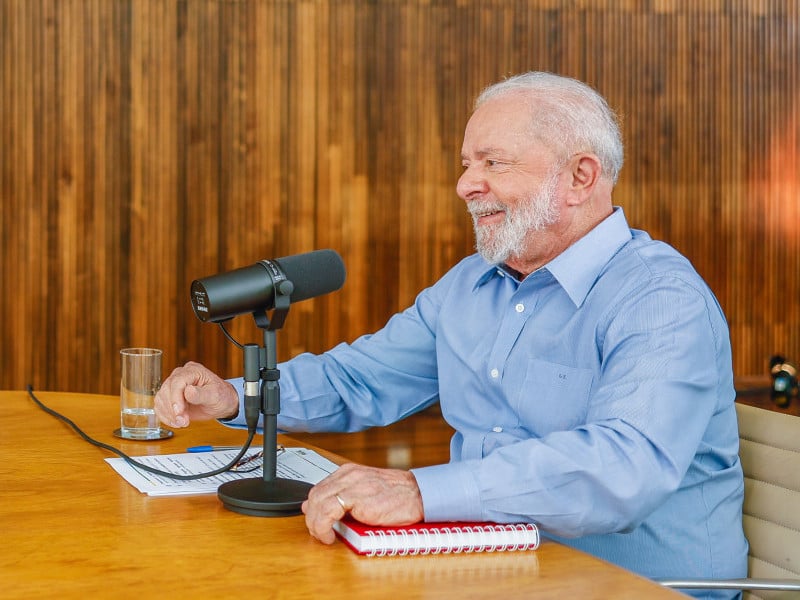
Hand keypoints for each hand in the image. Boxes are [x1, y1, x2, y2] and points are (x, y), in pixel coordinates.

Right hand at [154, 361, 238, 427]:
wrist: (221, 403)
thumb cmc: (221, 396)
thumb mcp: (215, 395)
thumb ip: (201, 394)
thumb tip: (188, 391)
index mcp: (193, 371)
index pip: (177, 382)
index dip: (175, 398)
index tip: (179, 413)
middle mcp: (180, 375)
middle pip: (166, 390)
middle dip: (172, 409)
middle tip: (183, 421)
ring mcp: (174, 386)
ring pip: (161, 398)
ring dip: (168, 414)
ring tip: (182, 423)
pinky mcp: (170, 397)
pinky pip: (160, 406)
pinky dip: (165, 416)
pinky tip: (175, 422)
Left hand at [302, 463, 423, 543]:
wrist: (418, 494)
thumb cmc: (398, 496)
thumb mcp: (367, 492)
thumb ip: (348, 498)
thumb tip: (326, 511)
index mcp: (349, 472)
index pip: (320, 488)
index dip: (314, 507)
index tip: (315, 520)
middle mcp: (348, 475)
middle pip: (315, 495)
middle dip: (312, 517)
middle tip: (318, 532)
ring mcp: (351, 485)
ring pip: (317, 503)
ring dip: (315, 524)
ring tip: (323, 536)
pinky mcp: (356, 498)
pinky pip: (327, 512)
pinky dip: (322, 526)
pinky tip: (329, 535)